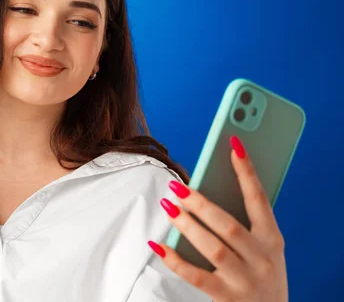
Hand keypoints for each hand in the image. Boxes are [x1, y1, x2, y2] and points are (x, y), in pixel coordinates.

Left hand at [147, 136, 287, 301]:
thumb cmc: (262, 273)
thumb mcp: (265, 248)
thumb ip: (245, 223)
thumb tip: (208, 190)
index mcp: (272, 239)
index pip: (259, 199)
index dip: (246, 171)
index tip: (233, 144)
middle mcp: (262, 258)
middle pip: (229, 225)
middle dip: (202, 203)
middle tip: (178, 186)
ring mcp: (245, 279)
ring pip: (213, 248)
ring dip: (188, 225)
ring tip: (168, 206)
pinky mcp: (227, 297)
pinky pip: (196, 276)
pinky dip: (175, 260)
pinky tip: (158, 245)